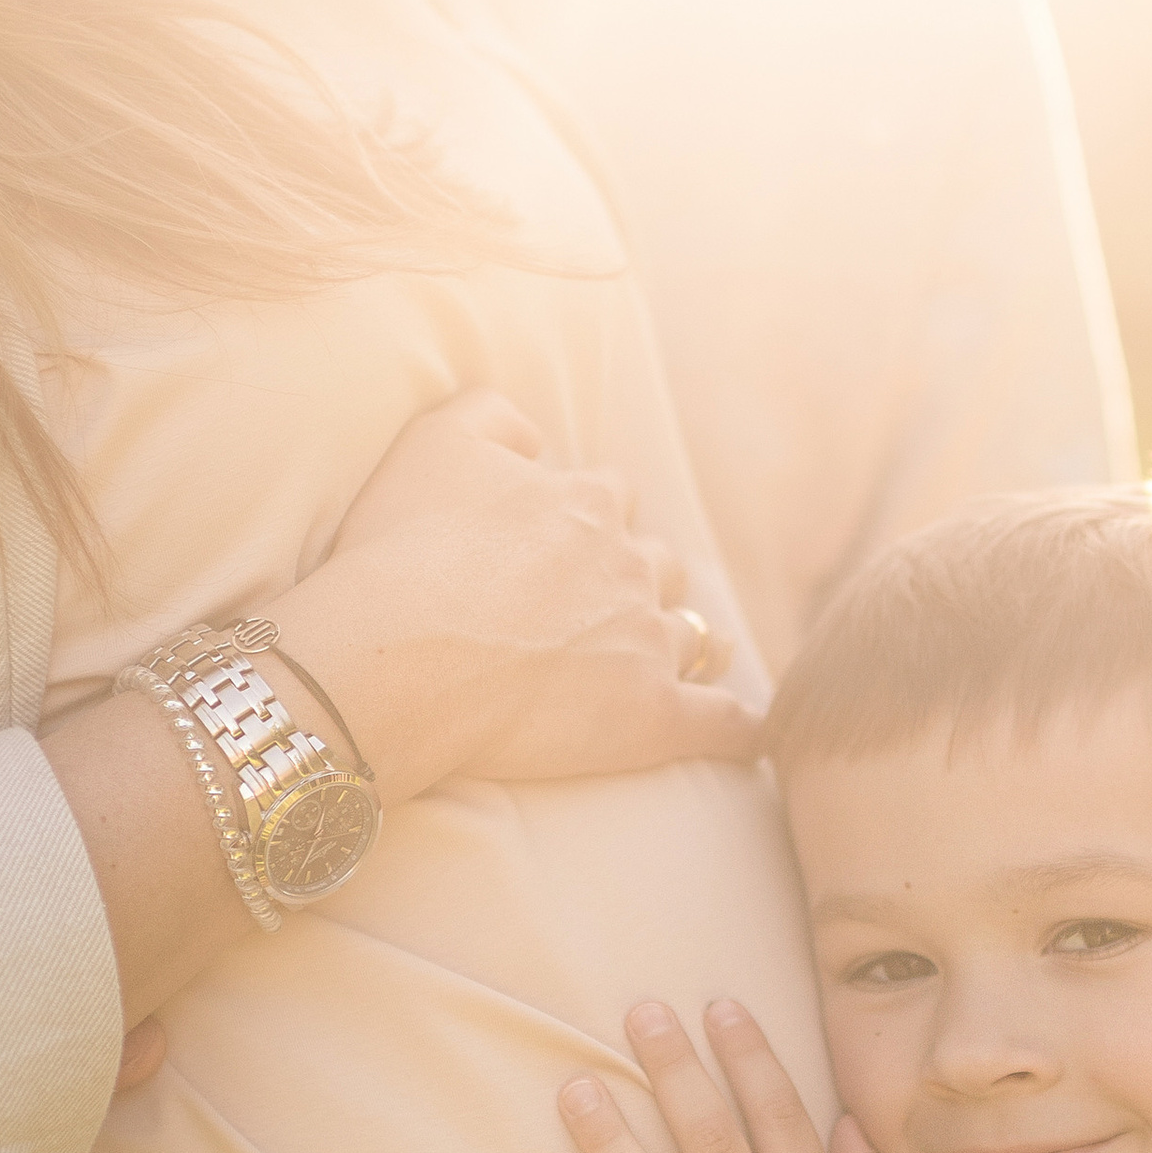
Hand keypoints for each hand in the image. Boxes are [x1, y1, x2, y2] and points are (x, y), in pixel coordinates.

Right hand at [274, 388, 757, 803]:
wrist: (398, 654)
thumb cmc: (405, 550)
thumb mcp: (435, 439)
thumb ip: (493, 414)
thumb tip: (539, 436)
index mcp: (585, 504)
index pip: (609, 497)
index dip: (585, 519)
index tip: (556, 545)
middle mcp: (628, 567)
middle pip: (655, 564)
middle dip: (636, 579)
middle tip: (597, 610)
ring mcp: (647, 643)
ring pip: (691, 633)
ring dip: (683, 641)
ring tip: (675, 659)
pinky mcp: (653, 718)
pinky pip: (723, 723)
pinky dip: (741, 728)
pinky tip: (753, 738)